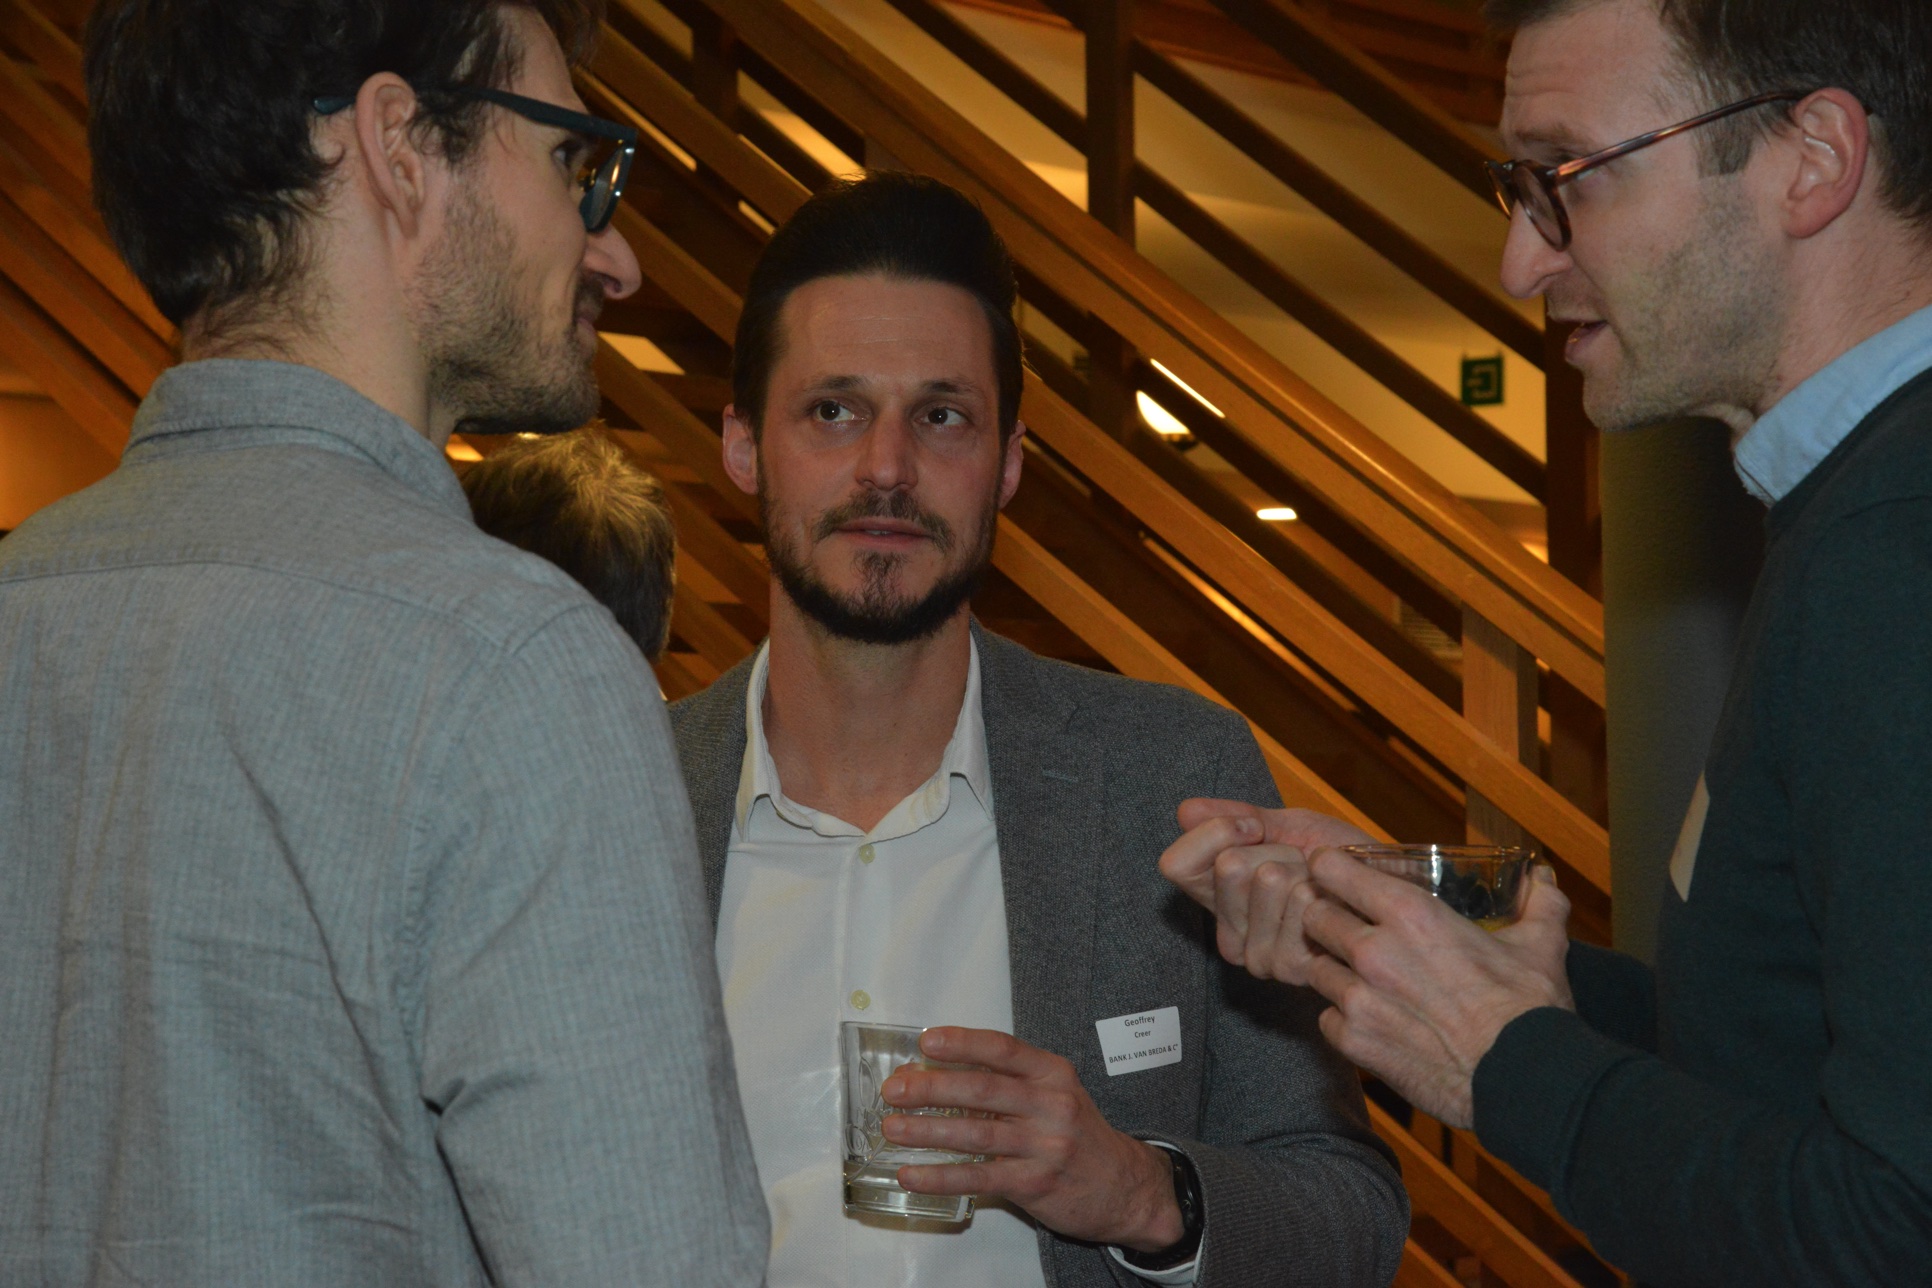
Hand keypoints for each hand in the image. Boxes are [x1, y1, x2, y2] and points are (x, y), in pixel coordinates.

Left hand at [879, 1027, 1183, 1251]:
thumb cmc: (1078, 1136)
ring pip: (976, 1134)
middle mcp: (1052, 1105)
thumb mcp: (1055, 1096)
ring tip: (893, 1127)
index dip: (962, 1042)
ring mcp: (1045, 1146)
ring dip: (928, 1131)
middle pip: (983, 1089)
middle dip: (932, 1087)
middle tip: (895, 1090)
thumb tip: (938, 1075)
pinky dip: (941, 1176)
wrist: (1126, 1188)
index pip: (1003, 1049)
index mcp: (1053, 1074)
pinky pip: (979, 1178)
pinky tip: (912, 1174)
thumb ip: (1007, 1084)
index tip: (926, 1041)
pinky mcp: (1036, 1184)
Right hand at [1159, 800, 1376, 984]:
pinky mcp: (1290, 967)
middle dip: (1275, 848)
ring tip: (1324, 887)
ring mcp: (1257, 954)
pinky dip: (1327, 888)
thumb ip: (1236, 818)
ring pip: (1266, 879)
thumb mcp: (1289, 827)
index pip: (1176, 864)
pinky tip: (1335, 907)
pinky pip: (1300, 901)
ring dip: (1306, 869)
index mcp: (1216, 897)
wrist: (1395, 893)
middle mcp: (1229, 931)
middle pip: (1228, 866)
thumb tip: (1186, 810)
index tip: (1255, 827)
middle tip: (1301, 864)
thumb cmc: (1342, 862)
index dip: (1217, 832)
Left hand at [1299, 850, 1573, 1128]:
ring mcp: (1359, 999)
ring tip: (1357, 976)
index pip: (1334, 870)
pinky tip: (1368, 1019)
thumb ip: (1539, 902)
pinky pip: (1326, 1018)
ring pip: (1314, 967)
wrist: (1523, 1079)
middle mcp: (1373, 951)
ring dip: (1331, 968)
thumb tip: (1540, 878)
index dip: (1329, 868)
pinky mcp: (1355, 1042)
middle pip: (1313, 916)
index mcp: (1411, 915)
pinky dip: (1340, 1017)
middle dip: (1325, 916)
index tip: (1334, 873)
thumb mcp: (1541, 944)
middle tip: (1345, 926)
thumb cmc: (1529, 1009)